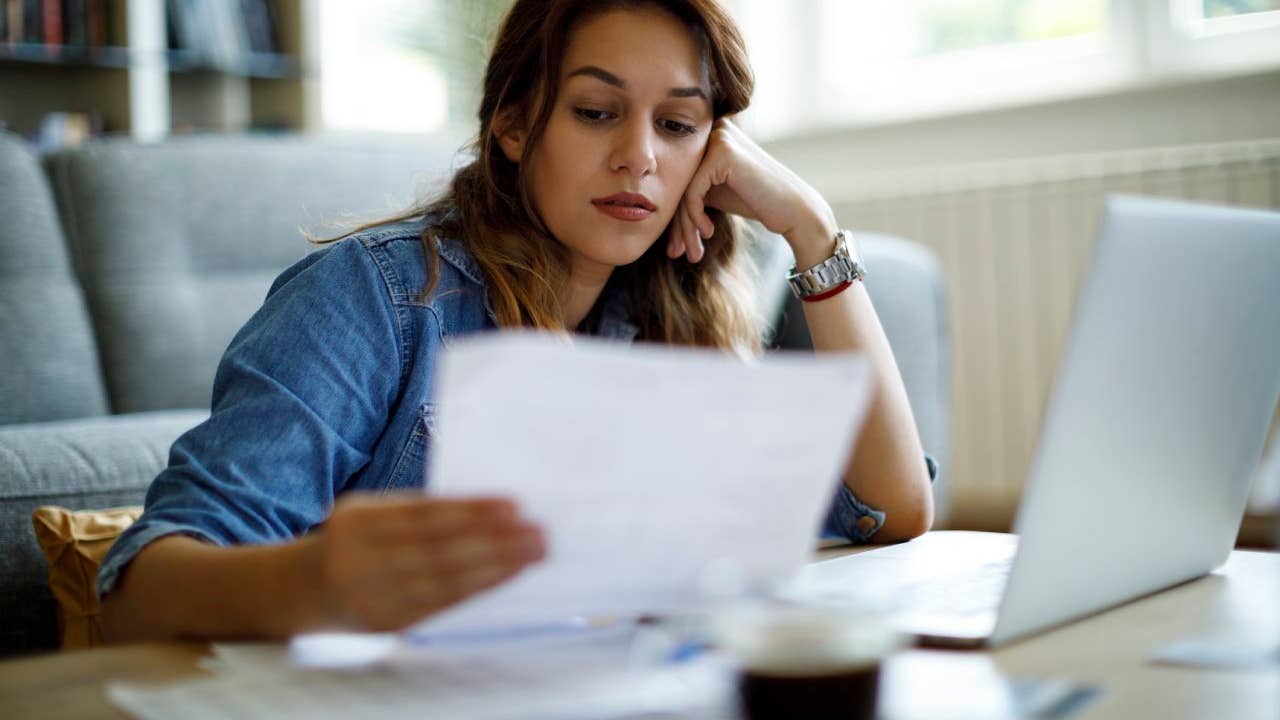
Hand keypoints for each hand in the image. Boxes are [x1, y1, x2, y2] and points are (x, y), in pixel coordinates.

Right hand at [304, 494, 545, 631]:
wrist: (304, 589)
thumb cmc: (356, 540)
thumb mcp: (371, 513)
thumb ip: (415, 510)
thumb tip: (486, 508)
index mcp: (359, 519)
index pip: (425, 514)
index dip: (470, 510)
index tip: (513, 505)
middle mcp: (362, 557)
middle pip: (439, 548)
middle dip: (494, 540)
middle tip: (537, 533)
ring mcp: (373, 594)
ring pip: (443, 579)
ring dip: (495, 566)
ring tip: (532, 553)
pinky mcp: (386, 622)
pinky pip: (440, 604)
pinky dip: (477, 587)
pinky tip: (505, 575)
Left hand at [668, 117, 836, 263]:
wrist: (793, 209)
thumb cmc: (755, 201)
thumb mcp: (713, 192)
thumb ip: (687, 188)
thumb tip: (647, 205)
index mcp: (707, 133)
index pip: (679, 176)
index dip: (674, 214)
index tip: (674, 246)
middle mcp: (712, 128)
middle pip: (678, 181)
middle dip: (677, 224)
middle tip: (676, 254)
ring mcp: (718, 137)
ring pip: (683, 188)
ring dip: (685, 226)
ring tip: (691, 252)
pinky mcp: (722, 152)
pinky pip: (693, 190)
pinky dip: (695, 216)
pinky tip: (708, 232)